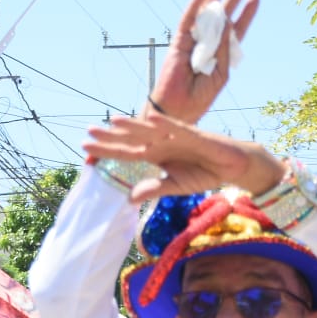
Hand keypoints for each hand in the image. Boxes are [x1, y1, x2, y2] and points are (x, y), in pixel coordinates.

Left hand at [84, 114, 284, 202]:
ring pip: (149, 130)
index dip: (107, 150)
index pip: (126, 152)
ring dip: (132, 125)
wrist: (231, 166)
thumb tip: (128, 198)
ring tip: (112, 120)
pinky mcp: (193, 134)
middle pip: (131, 138)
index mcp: (155, 154)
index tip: (85, 150)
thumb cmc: (203, 173)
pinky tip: (150, 119)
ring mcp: (175, 136)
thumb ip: (153, 189)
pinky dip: (164, 124)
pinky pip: (177, 128)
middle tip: (88, 132)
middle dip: (110, 135)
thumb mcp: (175, 186)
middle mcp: (160, 142)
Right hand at [146, 0, 258, 124]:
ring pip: (206, 14)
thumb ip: (225, 48)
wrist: (178, 110)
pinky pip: (187, 21)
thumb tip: (227, 22)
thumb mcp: (221, 73)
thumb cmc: (200, 97)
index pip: (236, 30)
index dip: (246, 15)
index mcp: (221, 55)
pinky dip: (195, 6)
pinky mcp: (179, 43)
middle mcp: (208, 45)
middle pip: (223, 17)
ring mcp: (193, 42)